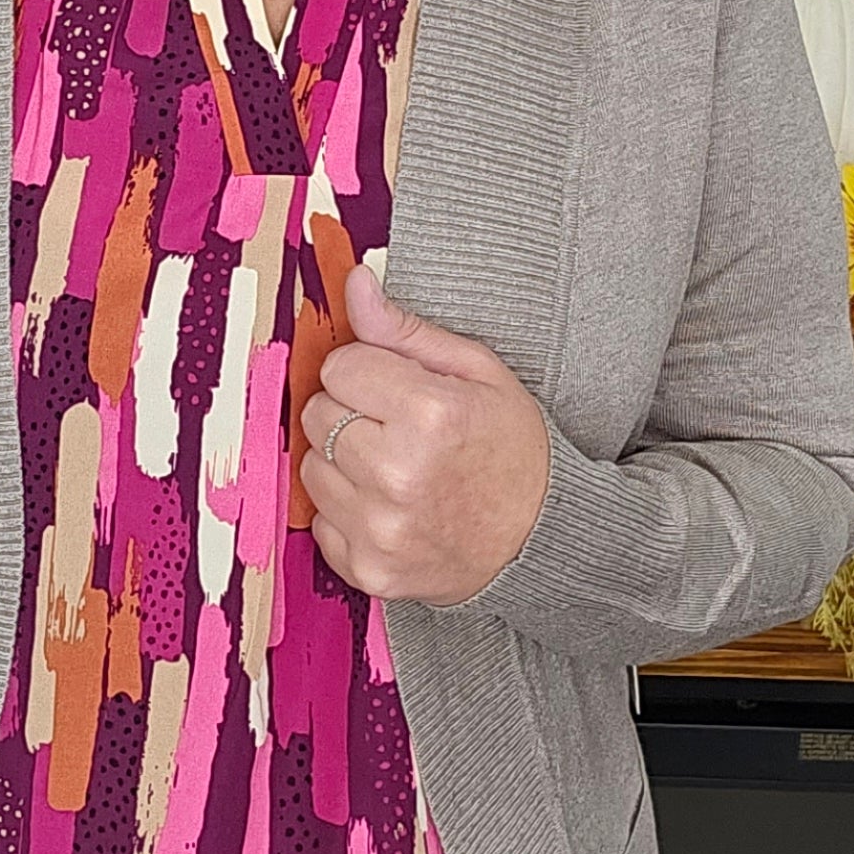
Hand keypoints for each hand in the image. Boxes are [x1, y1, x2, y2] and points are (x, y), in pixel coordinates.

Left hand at [297, 262, 550, 606]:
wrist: (541, 540)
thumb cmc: (512, 449)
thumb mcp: (479, 374)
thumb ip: (407, 331)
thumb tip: (355, 284)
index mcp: (430, 414)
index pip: (339, 367)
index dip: (366, 372)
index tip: (397, 390)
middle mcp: (397, 474)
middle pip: (317, 415)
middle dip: (350, 414)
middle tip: (397, 430)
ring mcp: (380, 529)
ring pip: (312, 468)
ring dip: (343, 463)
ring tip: (394, 469)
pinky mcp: (369, 569)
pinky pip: (320, 523)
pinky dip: (346, 513)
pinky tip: (390, 508)